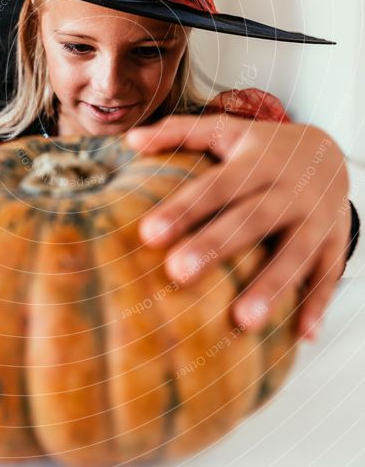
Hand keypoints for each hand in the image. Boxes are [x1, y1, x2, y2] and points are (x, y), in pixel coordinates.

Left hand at [125, 113, 350, 340]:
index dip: (184, 209)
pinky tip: (302, 336)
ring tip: (243, 322)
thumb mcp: (226, 130)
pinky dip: (319, 304)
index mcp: (257, 161)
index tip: (149, 234)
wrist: (331, 151)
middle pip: (251, 219)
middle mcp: (288, 189)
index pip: (216, 185)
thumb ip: (179, 132)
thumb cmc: (264, 147)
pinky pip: (328, 274)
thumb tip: (131, 139)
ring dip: (272, 286)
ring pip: (296, 253)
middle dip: (216, 245)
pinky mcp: (336, 241)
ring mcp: (316, 217)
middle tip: (178, 273)